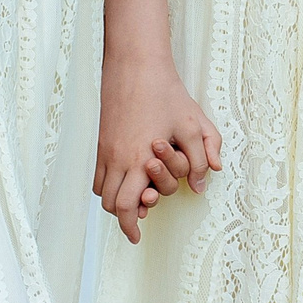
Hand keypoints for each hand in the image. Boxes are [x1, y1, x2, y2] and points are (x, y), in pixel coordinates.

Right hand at [97, 52, 219, 244]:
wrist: (136, 65)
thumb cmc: (167, 93)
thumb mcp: (194, 124)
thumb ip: (203, 156)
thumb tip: (202, 185)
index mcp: (139, 160)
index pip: (126, 206)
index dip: (130, 227)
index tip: (137, 237)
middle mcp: (117, 158)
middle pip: (110, 204)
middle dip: (123, 219)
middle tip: (137, 224)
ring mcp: (106, 148)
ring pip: (101, 191)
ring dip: (116, 201)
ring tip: (136, 200)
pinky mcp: (101, 139)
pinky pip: (99, 174)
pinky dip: (109, 184)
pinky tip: (127, 179)